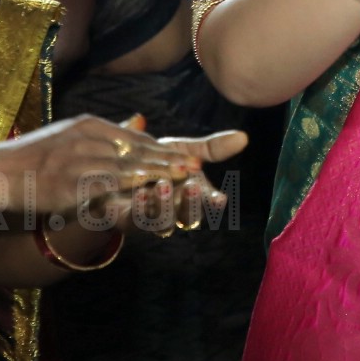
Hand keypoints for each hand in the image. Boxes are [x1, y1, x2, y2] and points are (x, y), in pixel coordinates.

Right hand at [1, 114, 200, 216]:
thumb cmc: (34, 158)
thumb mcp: (71, 135)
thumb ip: (107, 133)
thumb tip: (140, 121)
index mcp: (89, 126)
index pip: (135, 138)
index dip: (165, 148)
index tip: (192, 157)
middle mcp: (86, 138)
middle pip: (136, 150)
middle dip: (169, 159)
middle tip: (197, 167)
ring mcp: (76, 159)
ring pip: (124, 166)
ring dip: (157, 173)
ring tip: (183, 178)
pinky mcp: (67, 181)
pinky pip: (103, 185)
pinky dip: (129, 188)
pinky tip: (148, 193)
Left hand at [121, 128, 249, 236]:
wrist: (116, 170)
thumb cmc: (156, 162)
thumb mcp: (182, 151)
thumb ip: (211, 148)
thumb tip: (244, 136)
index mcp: (191, 197)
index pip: (207, 204)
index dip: (212, 203)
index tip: (220, 198)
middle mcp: (174, 213)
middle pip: (187, 217)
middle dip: (189, 204)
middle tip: (191, 187)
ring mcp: (150, 220)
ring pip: (162, 224)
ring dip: (164, 207)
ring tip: (162, 188)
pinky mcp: (125, 220)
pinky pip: (134, 220)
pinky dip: (139, 208)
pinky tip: (139, 192)